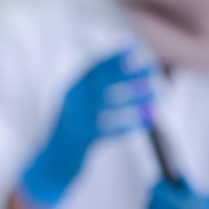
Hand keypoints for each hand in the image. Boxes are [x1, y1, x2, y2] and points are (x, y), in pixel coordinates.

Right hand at [18, 48, 154, 208]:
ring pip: (106, 105)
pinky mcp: (80, 140)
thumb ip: (99, 88)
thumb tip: (129, 66)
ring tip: (154, 96)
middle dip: (126, 74)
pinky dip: (128, 125)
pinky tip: (145, 122)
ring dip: (132, 99)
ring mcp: (73, 121)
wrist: (54, 162)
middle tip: (150, 68)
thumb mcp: (81, 105)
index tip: (132, 46)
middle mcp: (70, 102)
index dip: (112, 57)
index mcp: (71, 90)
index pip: (92, 68)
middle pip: (99, 83)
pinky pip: (107, 130)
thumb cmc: (76, 131)